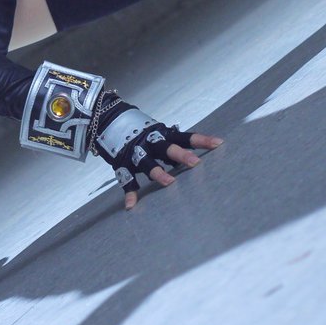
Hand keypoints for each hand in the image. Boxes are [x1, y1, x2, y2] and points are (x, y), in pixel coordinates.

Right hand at [90, 96, 222, 209]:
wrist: (107, 119)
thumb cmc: (140, 132)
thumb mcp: (158, 134)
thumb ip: (173, 146)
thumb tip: (196, 157)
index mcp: (162, 134)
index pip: (185, 137)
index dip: (201, 140)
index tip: (219, 143)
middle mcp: (150, 142)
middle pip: (167, 147)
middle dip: (181, 155)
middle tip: (195, 163)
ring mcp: (135, 152)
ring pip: (147, 162)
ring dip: (158, 172)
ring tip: (170, 183)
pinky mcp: (121, 162)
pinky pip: (126, 179)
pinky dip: (129, 193)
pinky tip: (131, 205)